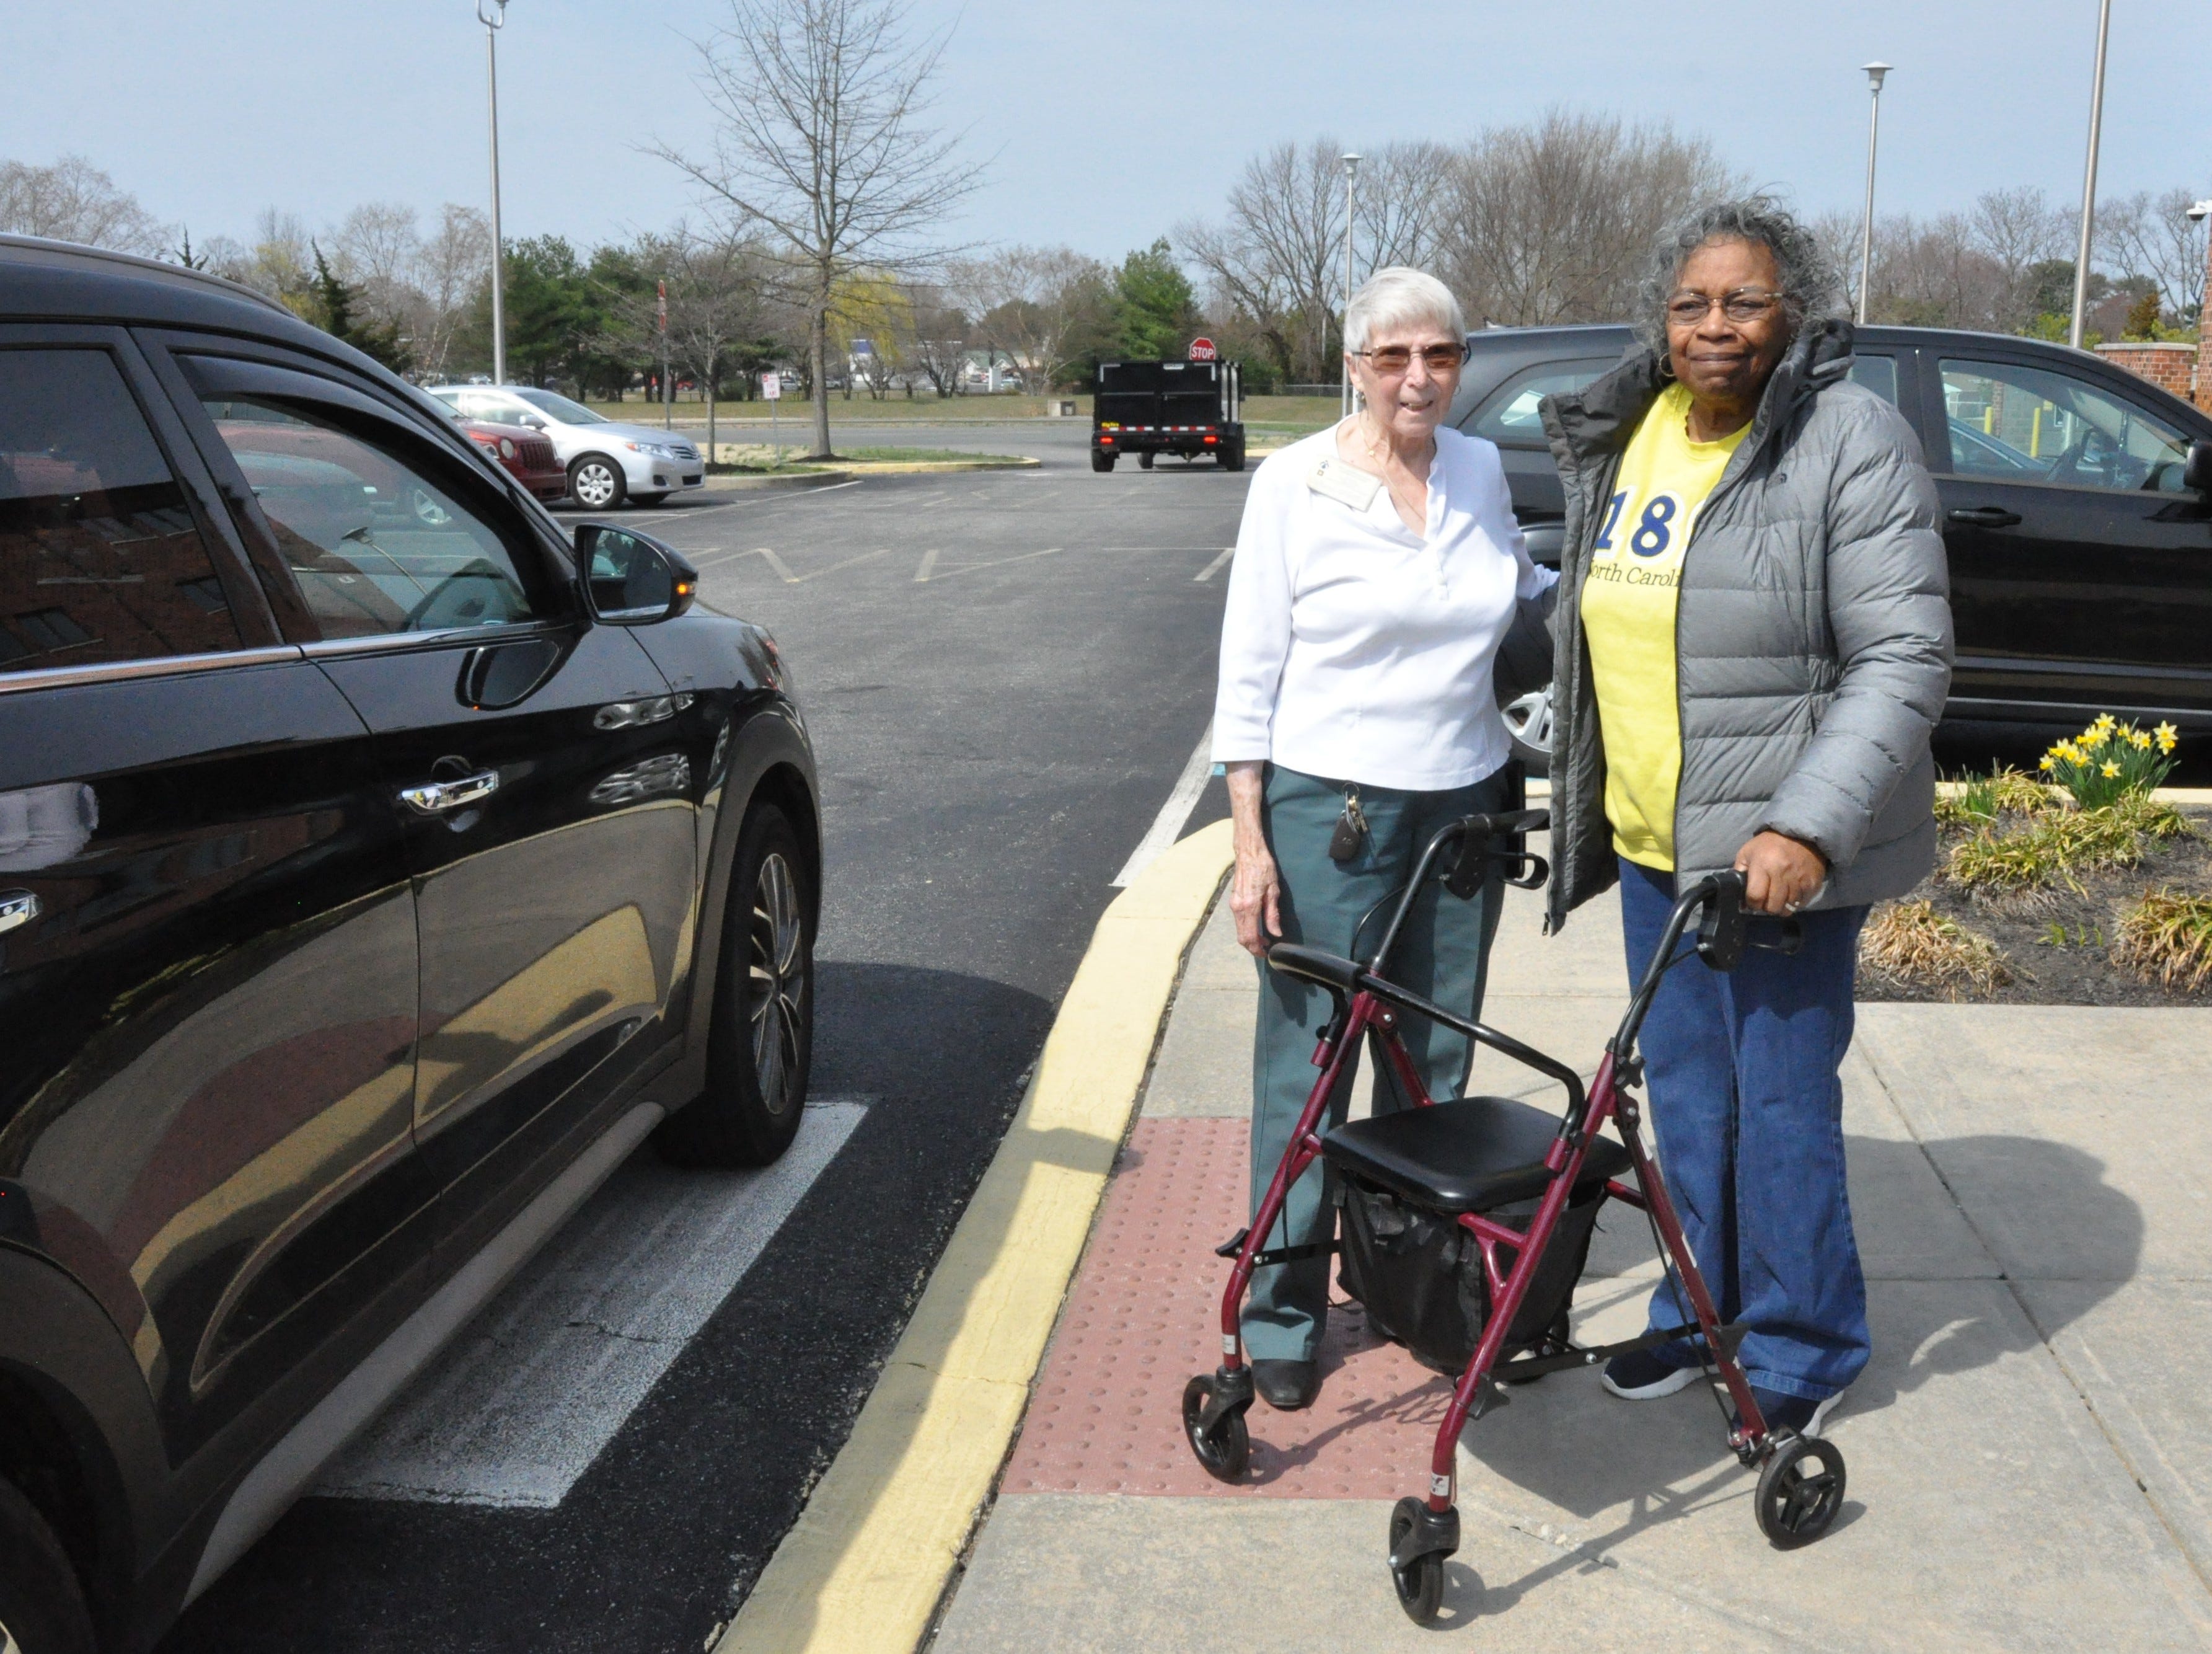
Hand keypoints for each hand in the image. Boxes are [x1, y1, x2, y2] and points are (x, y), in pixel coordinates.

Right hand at [1229, 841, 1282, 956]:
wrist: (1248, 852)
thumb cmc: (1264, 868)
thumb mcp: (1273, 891)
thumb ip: (1273, 915)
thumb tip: (1276, 933)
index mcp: (1249, 907)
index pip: (1250, 937)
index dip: (1257, 949)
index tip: (1267, 953)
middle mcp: (1238, 909)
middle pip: (1241, 937)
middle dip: (1252, 947)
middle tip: (1265, 949)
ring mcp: (1233, 905)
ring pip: (1239, 930)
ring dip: (1249, 938)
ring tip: (1264, 939)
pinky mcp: (1233, 901)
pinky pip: (1238, 922)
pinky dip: (1246, 929)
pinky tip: (1257, 927)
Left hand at [1734, 831, 1825, 916]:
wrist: (1800, 834)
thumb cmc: (1769, 845)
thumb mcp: (1747, 853)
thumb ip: (1739, 873)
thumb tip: (1738, 897)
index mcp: (1763, 865)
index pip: (1755, 896)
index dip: (1752, 903)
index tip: (1753, 901)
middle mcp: (1782, 873)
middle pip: (1773, 907)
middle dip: (1767, 907)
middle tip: (1767, 900)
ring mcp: (1799, 879)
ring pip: (1788, 908)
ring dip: (1781, 907)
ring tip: (1779, 898)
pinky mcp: (1812, 883)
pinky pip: (1802, 903)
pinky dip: (1795, 903)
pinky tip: (1791, 894)